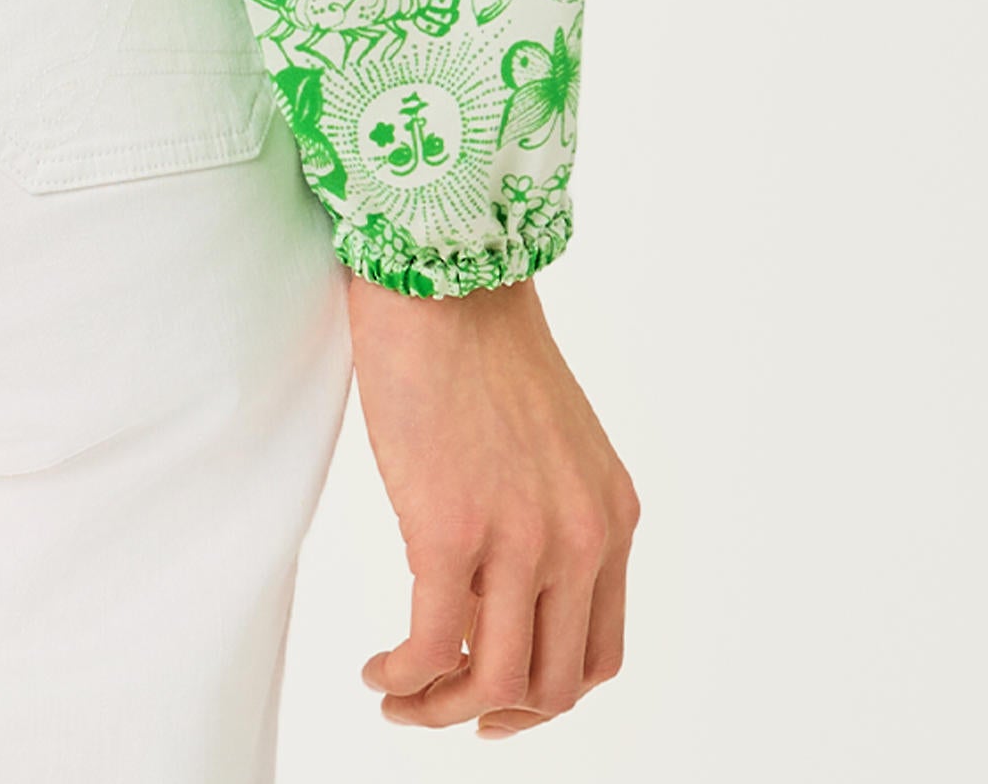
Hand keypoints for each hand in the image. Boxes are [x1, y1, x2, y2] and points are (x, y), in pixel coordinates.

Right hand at [345, 271, 638, 737]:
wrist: (440, 272)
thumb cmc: (476, 336)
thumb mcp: (546, 440)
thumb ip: (542, 513)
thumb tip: (487, 585)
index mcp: (610, 518)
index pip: (598, 651)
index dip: (547, 694)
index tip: (496, 695)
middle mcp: (581, 539)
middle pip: (555, 685)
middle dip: (496, 714)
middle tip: (445, 708)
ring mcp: (521, 541)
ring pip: (497, 683)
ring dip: (442, 709)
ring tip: (400, 698)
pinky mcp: (452, 532)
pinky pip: (433, 648)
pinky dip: (405, 679)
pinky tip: (377, 670)